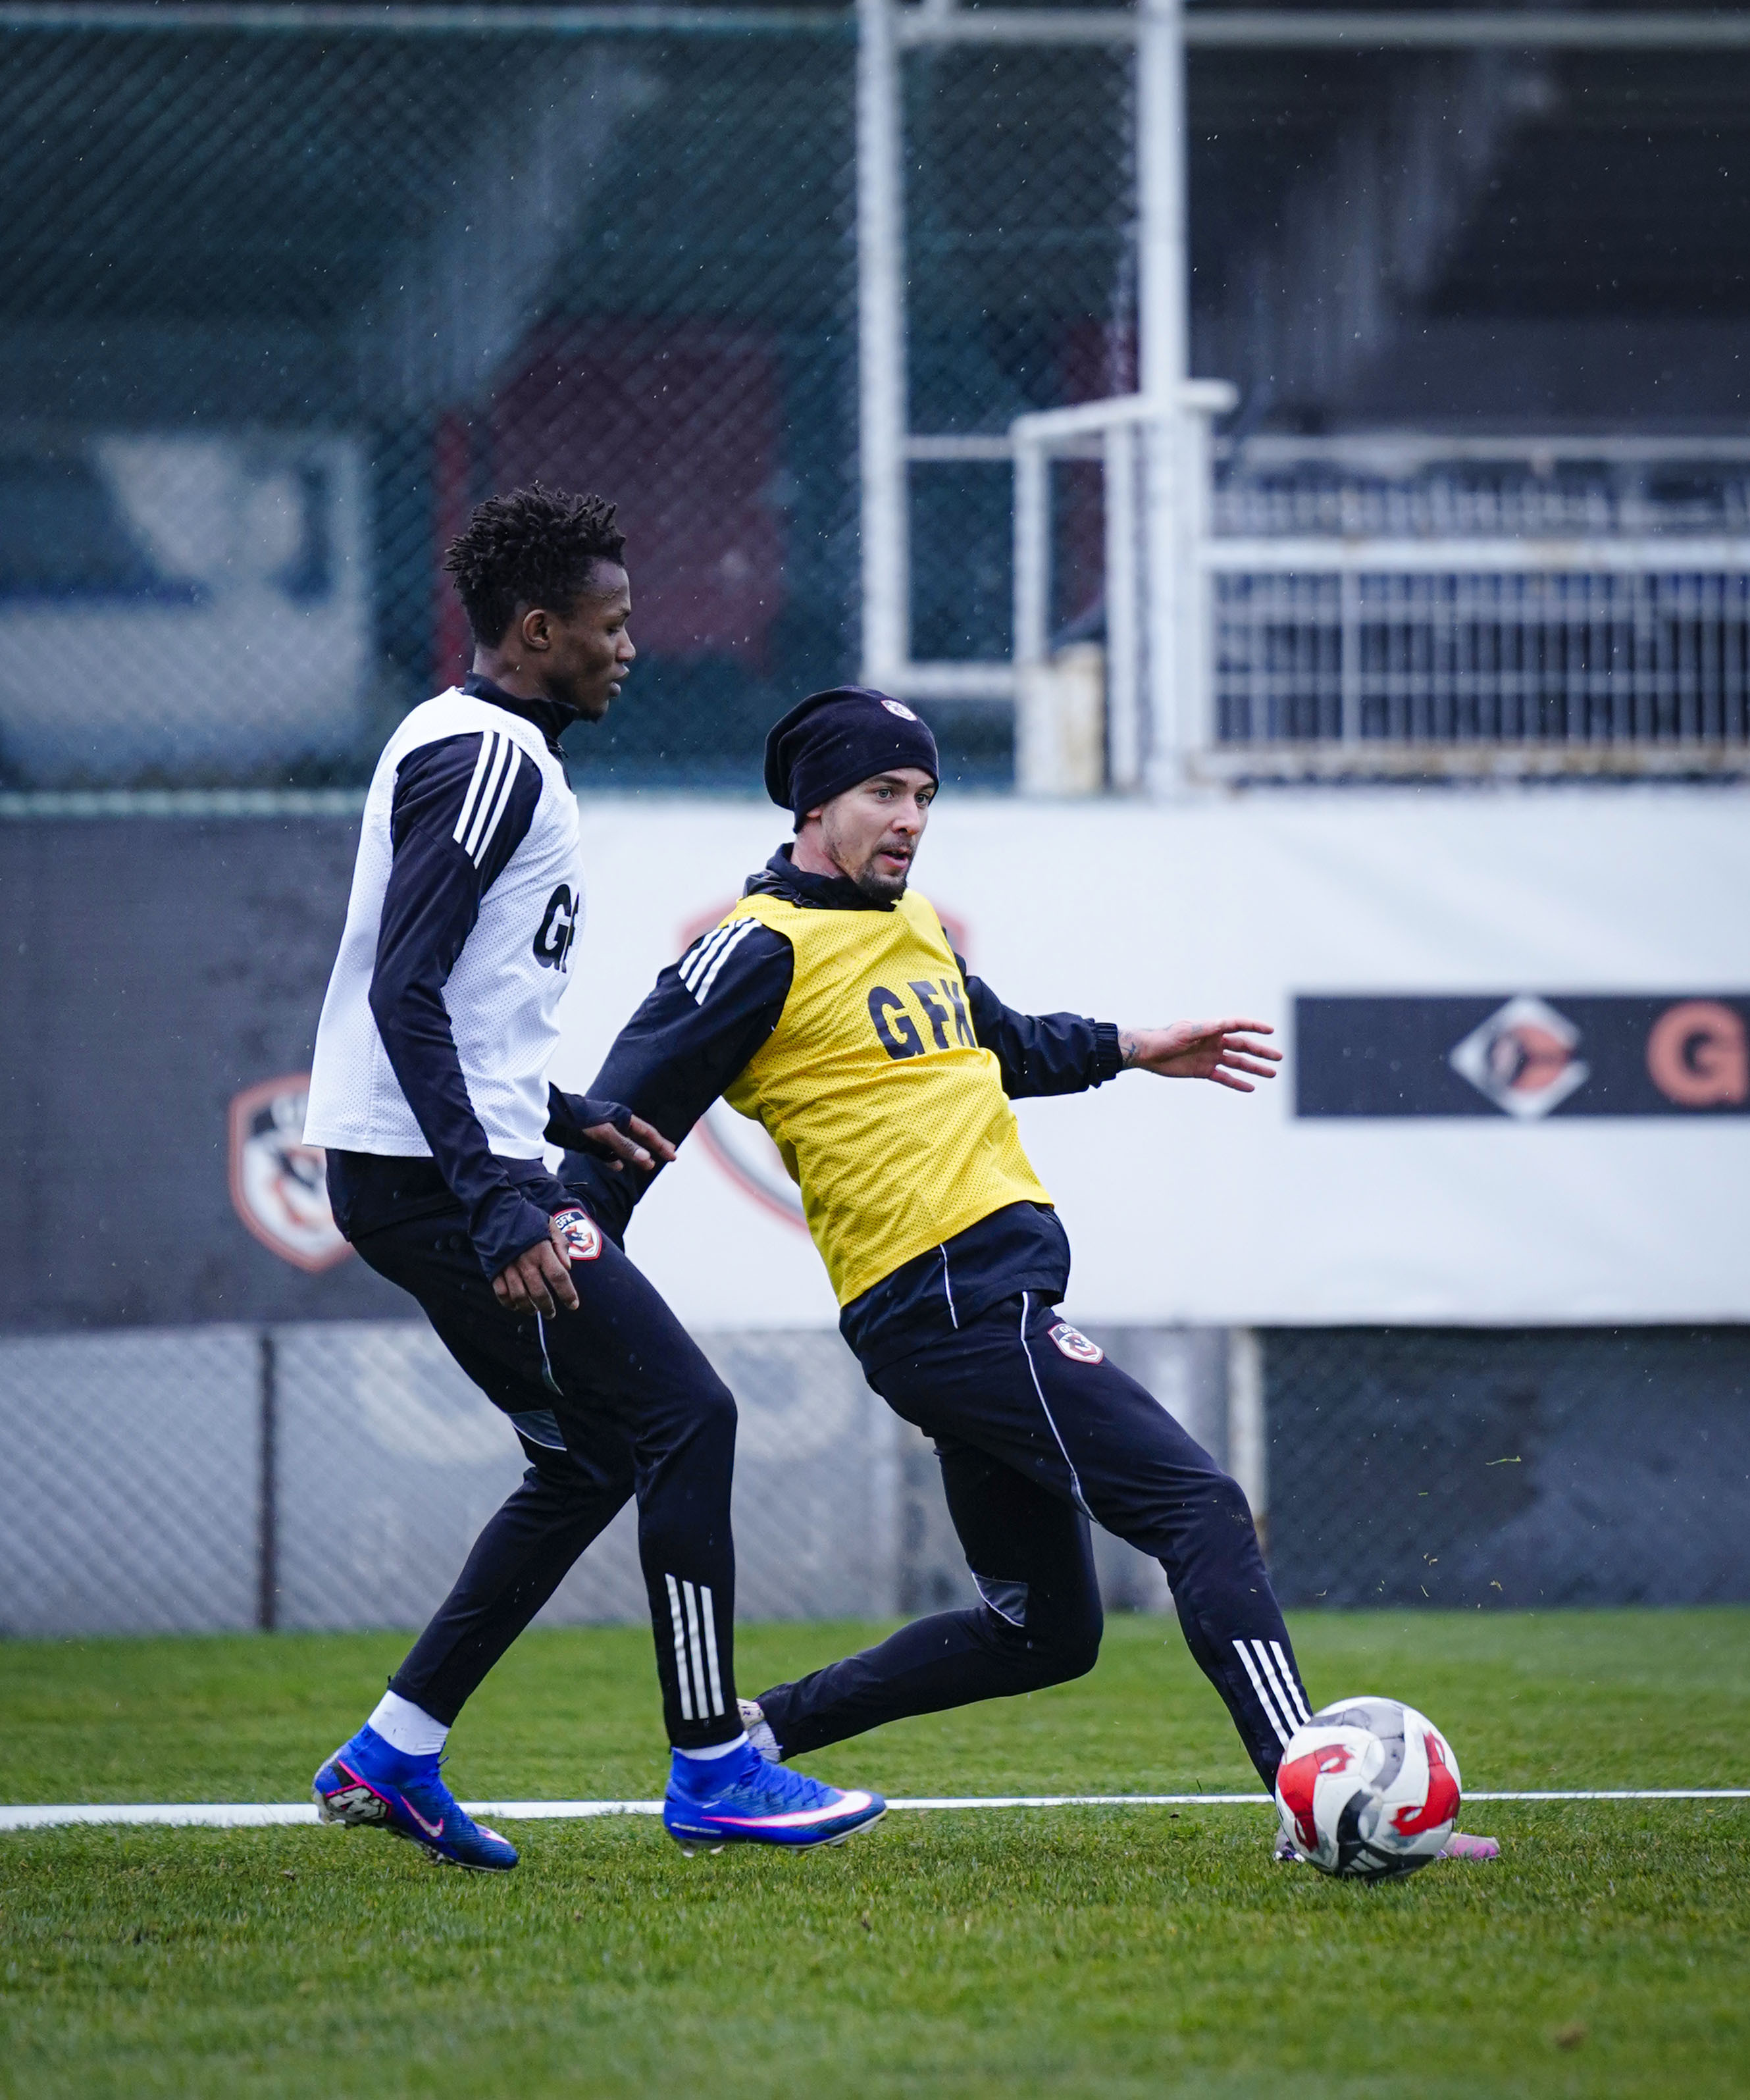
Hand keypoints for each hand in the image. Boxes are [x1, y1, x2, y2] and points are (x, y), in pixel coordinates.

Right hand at [493, 1216, 581, 1316]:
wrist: (495, 1210)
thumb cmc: (526, 1218)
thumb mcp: (549, 1224)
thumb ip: (561, 1244)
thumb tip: (567, 1267)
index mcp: (542, 1250)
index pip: (558, 1277)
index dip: (567, 1294)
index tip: (574, 1305)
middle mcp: (525, 1262)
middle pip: (539, 1292)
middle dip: (548, 1307)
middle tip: (552, 1314)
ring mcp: (508, 1267)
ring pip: (520, 1297)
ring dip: (529, 1308)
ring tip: (535, 1311)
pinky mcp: (494, 1270)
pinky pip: (501, 1293)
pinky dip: (509, 1303)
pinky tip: (516, 1306)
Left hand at [584, 1112, 676, 1174]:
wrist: (554, 1117)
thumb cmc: (579, 1122)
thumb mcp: (604, 1134)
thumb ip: (625, 1147)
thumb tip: (647, 1159)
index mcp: (622, 1117)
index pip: (647, 1133)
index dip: (661, 1145)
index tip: (673, 1155)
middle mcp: (615, 1124)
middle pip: (639, 1139)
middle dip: (655, 1148)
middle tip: (670, 1156)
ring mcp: (604, 1134)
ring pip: (625, 1147)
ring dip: (636, 1156)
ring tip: (649, 1165)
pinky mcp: (591, 1142)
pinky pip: (607, 1153)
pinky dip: (613, 1160)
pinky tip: (618, 1167)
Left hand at [1119, 1018, 1280, 1092]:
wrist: (1148, 1053)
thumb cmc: (1166, 1038)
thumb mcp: (1186, 1031)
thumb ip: (1206, 1028)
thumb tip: (1224, 1023)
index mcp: (1212, 1028)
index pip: (1238, 1025)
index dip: (1255, 1027)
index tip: (1271, 1030)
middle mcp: (1215, 1042)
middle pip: (1243, 1046)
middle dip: (1261, 1051)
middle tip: (1279, 1057)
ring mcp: (1211, 1057)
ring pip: (1238, 1063)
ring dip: (1254, 1068)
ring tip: (1272, 1073)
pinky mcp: (1204, 1071)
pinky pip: (1225, 1078)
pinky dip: (1237, 1083)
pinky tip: (1251, 1087)